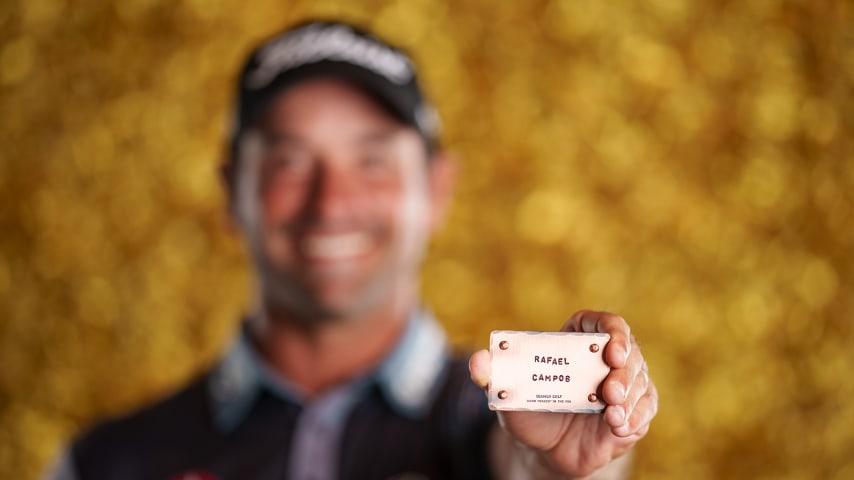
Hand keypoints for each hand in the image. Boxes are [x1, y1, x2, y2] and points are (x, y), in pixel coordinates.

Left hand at [469, 310, 657, 477]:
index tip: (610, 347)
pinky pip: (645, 410)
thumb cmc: (527, 410)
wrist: (543, 449)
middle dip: (624, 370)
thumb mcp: (506, 392)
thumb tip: (478, 362)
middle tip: (610, 388)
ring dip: (630, 397)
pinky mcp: (633, 413)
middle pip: (629, 352)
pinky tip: (619, 426)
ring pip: (640, 381)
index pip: (603, 323)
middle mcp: (606, 359)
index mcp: (578, 340)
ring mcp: (623, 385)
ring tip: (612, 414)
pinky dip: (636, 418)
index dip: (612, 330)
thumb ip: (492, 375)